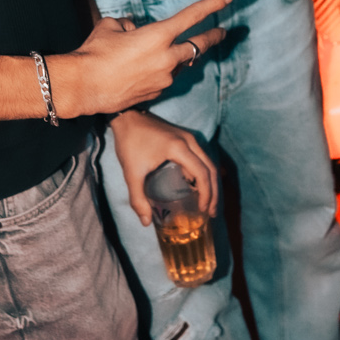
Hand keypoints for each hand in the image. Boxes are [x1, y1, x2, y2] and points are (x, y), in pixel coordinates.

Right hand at [52, 0, 230, 118]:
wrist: (84, 86)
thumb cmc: (95, 53)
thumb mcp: (111, 26)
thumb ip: (130, 25)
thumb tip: (136, 30)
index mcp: (158, 35)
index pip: (192, 16)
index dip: (212, 5)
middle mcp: (167, 58)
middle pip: (199, 45)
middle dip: (213, 37)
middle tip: (223, 32)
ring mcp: (164, 78)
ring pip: (181, 64)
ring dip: (180, 57)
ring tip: (170, 52)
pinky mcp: (157, 93)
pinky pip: (166, 78)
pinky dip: (163, 72)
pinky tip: (146, 71)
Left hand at [107, 108, 219, 223]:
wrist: (126, 117)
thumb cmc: (129, 142)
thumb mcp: (132, 173)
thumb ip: (138, 198)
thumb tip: (146, 222)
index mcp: (180, 148)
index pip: (202, 174)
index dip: (206, 194)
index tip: (204, 211)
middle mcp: (189, 141)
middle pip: (211, 169)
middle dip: (213, 192)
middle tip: (211, 212)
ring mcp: (188, 137)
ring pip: (207, 162)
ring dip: (210, 183)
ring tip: (207, 203)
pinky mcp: (184, 137)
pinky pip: (200, 157)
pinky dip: (202, 173)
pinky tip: (195, 187)